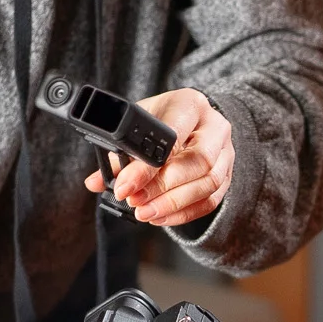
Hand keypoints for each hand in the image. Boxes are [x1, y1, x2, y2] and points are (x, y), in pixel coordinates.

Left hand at [83, 88, 232, 226]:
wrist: (192, 119)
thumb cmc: (163, 118)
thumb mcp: (140, 124)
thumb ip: (119, 153)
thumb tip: (95, 182)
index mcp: (190, 104)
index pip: (174, 136)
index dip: (148, 166)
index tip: (125, 186)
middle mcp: (214, 127)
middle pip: (197, 161)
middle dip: (162, 187)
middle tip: (134, 201)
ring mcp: (226, 152)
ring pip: (208, 183)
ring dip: (172, 204)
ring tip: (144, 213)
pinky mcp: (227, 175)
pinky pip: (210, 200)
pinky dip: (184, 213)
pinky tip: (160, 217)